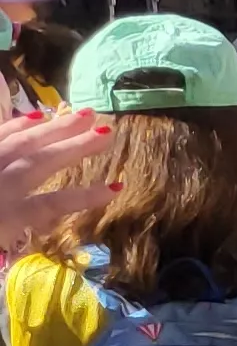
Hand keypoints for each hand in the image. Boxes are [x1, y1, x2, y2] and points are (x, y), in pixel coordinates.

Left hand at [0, 108, 113, 248]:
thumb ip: (18, 230)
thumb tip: (46, 223)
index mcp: (5, 214)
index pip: (53, 205)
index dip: (86, 197)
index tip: (117, 188)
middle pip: (40, 162)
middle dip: (74, 146)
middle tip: (107, 130)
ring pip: (20, 142)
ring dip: (52, 128)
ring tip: (79, 114)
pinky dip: (14, 125)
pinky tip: (30, 118)